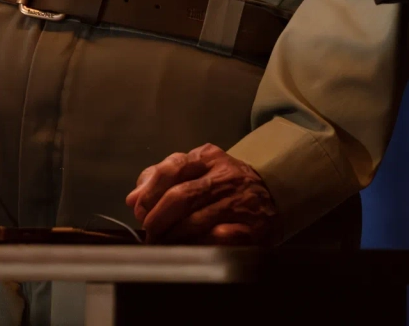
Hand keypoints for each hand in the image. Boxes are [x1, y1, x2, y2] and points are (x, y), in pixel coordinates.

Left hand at [126, 143, 276, 244]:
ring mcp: (239, 202)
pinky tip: (190, 249)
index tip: (140, 210)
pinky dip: (199, 244)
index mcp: (209, 158)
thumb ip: (163, 178)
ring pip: (195, 221)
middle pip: (180, 196)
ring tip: (163, 245)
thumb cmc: (225, 184)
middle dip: (158, 220)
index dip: (150, 192)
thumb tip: (133, 199)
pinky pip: (218, 238)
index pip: (172, 168)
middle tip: (150, 233)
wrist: (275, 193)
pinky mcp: (250, 227)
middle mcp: (225, 176)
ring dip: (173, 237)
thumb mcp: (197, 170)